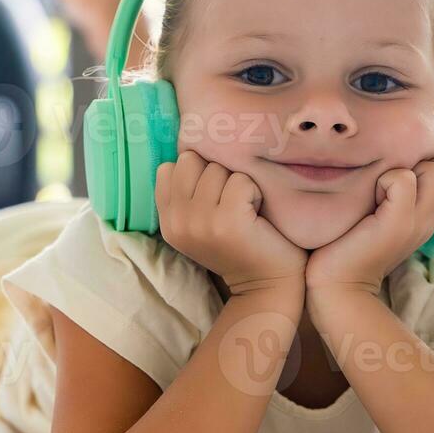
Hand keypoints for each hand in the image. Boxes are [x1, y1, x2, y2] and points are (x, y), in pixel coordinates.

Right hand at [155, 150, 306, 296]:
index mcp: (167, 221)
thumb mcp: (199, 221)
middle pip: (193, 161)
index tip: (214, 198)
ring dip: (238, 183)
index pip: (170, 167)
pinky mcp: (228, 221)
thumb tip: (190, 148)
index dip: (197, 174)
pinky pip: (241, 180)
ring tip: (244, 210)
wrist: (265, 284)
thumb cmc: (239, 245)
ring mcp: (201, 221)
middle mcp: (178, 221)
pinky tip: (256, 214)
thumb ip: (187, 192)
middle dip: (217, 174)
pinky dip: (254, 192)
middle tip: (231, 203)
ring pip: (217, 168)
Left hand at [305, 160, 433, 295]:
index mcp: (430, 217)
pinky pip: (404, 180)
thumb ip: (400, 195)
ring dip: (406, 171)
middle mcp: (430, 220)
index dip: (430, 169)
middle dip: (421, 167)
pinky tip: (371, 200)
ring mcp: (418, 222)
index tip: (399, 186)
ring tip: (382, 192)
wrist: (337, 284)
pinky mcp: (398, 223)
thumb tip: (397, 164)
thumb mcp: (385, 216)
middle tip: (390, 189)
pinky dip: (385, 180)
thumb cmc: (353, 244)